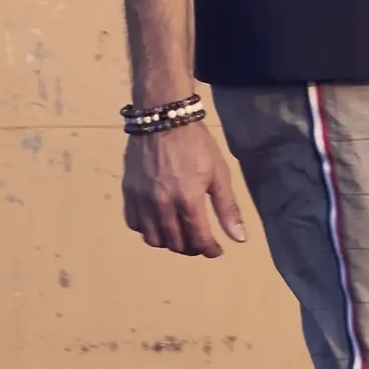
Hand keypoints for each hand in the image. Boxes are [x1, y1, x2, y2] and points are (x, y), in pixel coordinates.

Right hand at [123, 118, 250, 255]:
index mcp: (188, 200)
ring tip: (180, 235)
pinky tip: (158, 223)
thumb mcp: (219, 173)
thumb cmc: (196, 144)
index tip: (217, 250)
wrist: (163, 118)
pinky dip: (148, 230)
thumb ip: (227, 208)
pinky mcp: (129, 193)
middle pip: (176, 244)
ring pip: (154, 239)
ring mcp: (142, 200)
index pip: (199, 240)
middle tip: (200, 242)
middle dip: (192, 248)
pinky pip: (135, 224)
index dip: (210, 250)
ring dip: (169, 243)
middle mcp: (162, 205)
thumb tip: (239, 239)